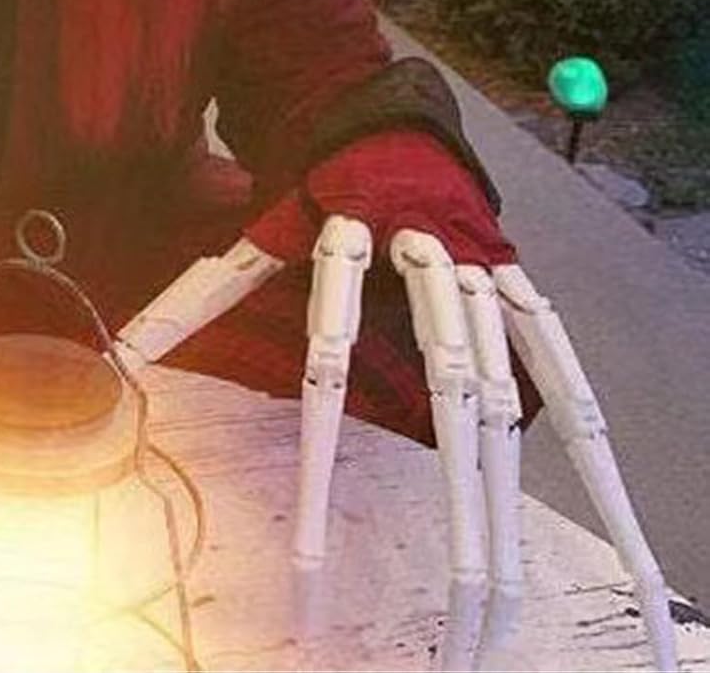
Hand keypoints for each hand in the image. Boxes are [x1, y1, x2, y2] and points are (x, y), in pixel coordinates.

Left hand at [115, 131, 676, 672]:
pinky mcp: (511, 282)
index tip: (311, 552)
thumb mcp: (252, 231)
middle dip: (460, 503)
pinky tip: (602, 486)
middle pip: (448, 393)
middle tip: (466, 601)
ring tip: (512, 580)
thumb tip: (124, 348)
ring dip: (511, 484)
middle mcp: (425, 259)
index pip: (328, 358)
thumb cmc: (312, 188)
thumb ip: (196, 295)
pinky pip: (553, 358)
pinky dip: (578, 423)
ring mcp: (477, 274)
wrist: (386, 124)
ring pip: (505, 387)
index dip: (319, 455)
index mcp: (346, 242)